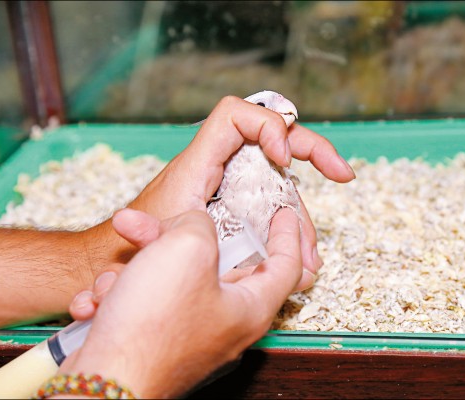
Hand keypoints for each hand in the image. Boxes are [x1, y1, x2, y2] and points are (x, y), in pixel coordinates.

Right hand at [61, 208, 302, 397]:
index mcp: (249, 309)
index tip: (283, 215)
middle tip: (146, 224)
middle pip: (213, 265)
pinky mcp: (156, 344)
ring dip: (137, 269)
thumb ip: (200, 225)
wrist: (102, 383)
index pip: (286, 266)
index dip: (288, 235)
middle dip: (172, 238)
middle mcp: (224, 326)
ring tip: (111, 278)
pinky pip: (145, 304)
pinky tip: (97, 301)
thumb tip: (192, 227)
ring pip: (170, 281)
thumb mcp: (187, 249)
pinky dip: (121, 296)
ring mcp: (189, 337)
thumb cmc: (151, 327)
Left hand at [86, 96, 353, 289]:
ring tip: (313, 254)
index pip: (236, 116)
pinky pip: (272, 207)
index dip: (268, 126)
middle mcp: (219, 169)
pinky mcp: (237, 209)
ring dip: (302, 213)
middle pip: (274, 140)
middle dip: (315, 151)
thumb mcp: (159, 236)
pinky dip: (290, 229)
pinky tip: (302, 256)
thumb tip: (215, 225)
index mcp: (198, 164)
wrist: (121, 265)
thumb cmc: (131, 247)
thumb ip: (179, 226)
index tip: (283, 161)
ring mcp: (231, 188)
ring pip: (280, 182)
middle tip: (342, 174)